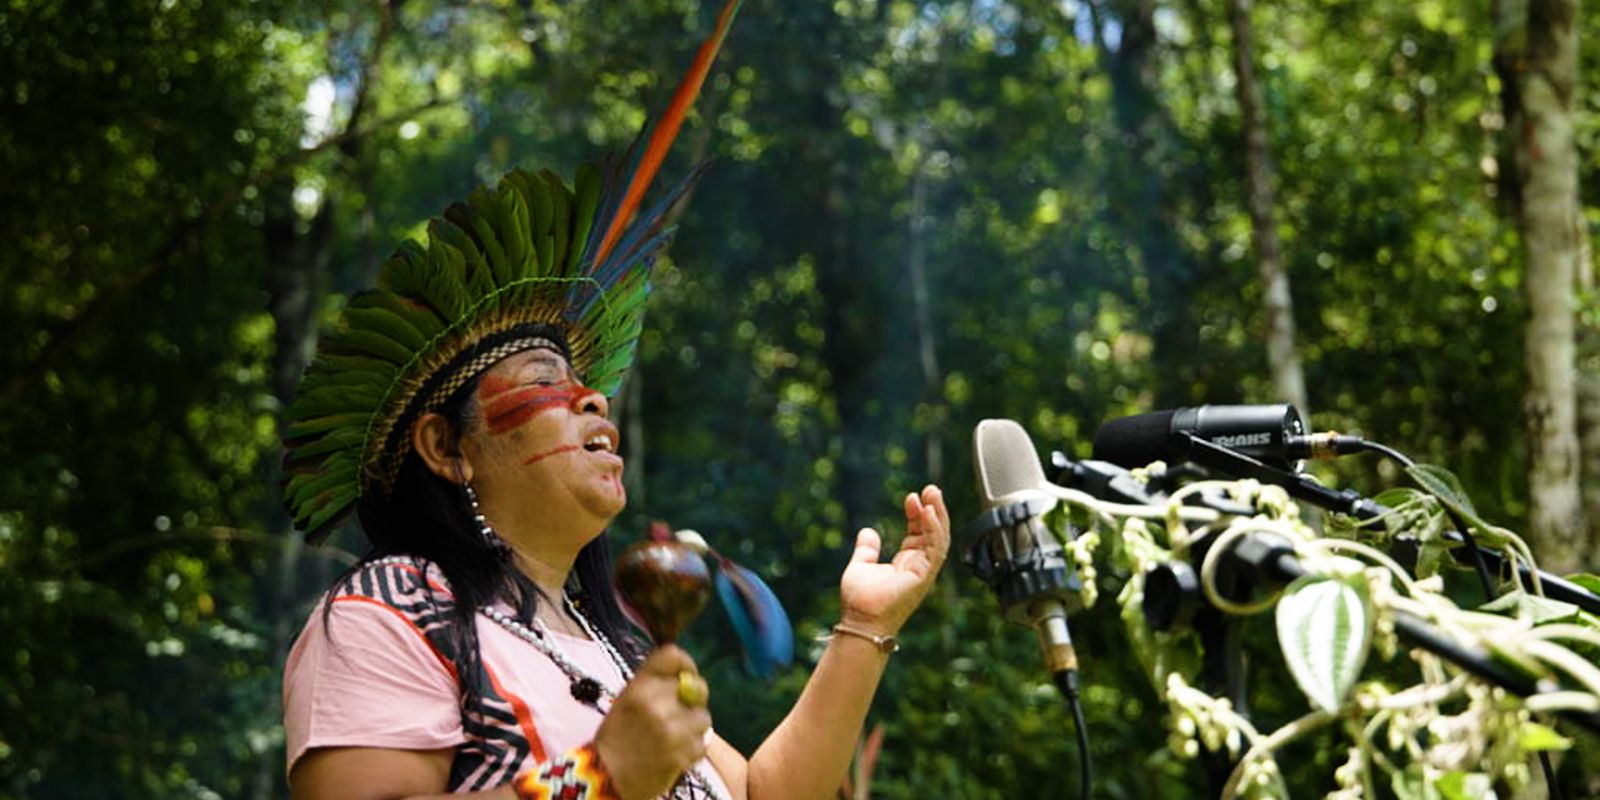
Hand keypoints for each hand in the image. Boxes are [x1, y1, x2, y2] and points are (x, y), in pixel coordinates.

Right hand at [593, 645, 711, 799]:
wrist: (605, 778)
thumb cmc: (617, 738)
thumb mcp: (627, 700)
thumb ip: (655, 685)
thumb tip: (689, 675)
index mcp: (639, 686)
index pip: (673, 656)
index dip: (686, 665)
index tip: (687, 675)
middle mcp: (655, 703)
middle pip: (697, 686)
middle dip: (693, 701)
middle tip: (680, 714)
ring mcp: (671, 728)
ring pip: (703, 717)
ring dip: (694, 727)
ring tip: (674, 738)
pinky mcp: (682, 753)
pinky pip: (702, 743)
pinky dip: (692, 750)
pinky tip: (674, 754)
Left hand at [837, 485, 950, 637]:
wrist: (859, 620)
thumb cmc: (860, 600)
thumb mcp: (861, 565)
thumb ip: (867, 549)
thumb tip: (868, 531)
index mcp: (907, 564)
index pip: (919, 533)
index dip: (918, 514)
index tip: (911, 497)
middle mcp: (919, 567)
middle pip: (934, 533)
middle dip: (934, 510)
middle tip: (931, 489)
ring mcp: (923, 572)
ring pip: (940, 538)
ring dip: (938, 515)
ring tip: (932, 493)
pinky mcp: (924, 576)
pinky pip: (935, 549)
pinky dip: (933, 529)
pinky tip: (927, 511)